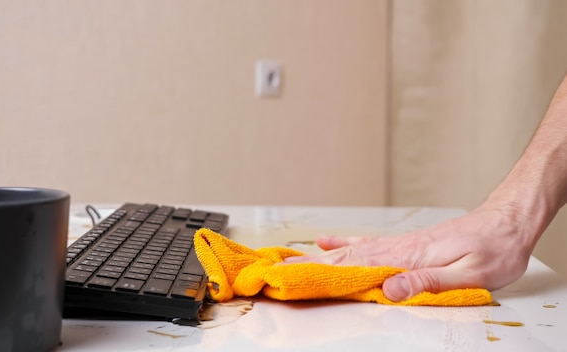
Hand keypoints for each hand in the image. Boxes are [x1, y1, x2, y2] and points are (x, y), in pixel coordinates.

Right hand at [283, 206, 534, 300]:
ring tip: (290, 259)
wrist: (506, 223)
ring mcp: (397, 244)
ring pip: (348, 251)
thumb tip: (388, 289)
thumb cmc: (493, 250)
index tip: (293, 276)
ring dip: (317, 257)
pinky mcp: (403, 244)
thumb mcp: (468, 274)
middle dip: (308, 265)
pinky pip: (365, 245)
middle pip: (343, 258)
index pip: (354, 267)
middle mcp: (396, 248)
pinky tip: (326, 244)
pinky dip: (341, 246)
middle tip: (278, 269)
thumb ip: (426, 281)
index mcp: (406, 257)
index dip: (321, 273)